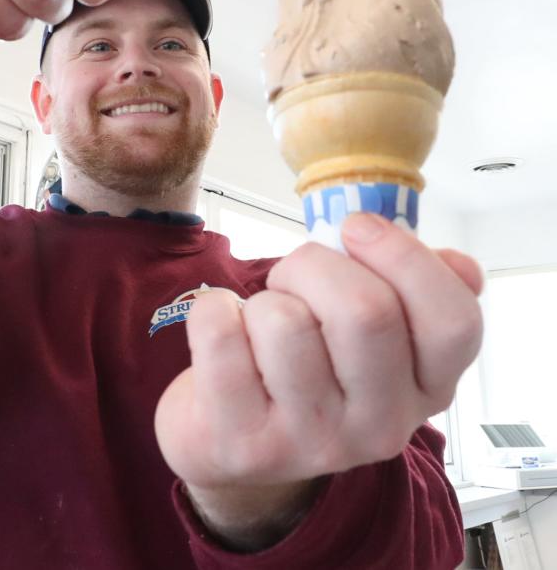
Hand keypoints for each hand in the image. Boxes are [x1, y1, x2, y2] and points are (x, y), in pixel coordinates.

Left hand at [154, 214, 482, 540]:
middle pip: (365, 311)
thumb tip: (456, 264)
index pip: (452, 321)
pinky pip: (221, 333)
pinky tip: (225, 332)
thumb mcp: (370, 335)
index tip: (355, 228)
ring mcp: (311, 441)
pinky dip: (214, 310)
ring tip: (262, 321)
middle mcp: (379, 426)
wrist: (232, 439)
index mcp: (426, 389)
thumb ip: (413, 290)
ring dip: (264, 298)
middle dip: (313, 265)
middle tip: (293, 277)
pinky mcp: (244, 441)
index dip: (404, 256)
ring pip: (285, 321)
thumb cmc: (306, 362)